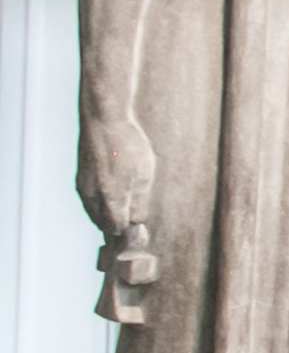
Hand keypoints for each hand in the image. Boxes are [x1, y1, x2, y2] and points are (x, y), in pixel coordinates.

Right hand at [77, 113, 153, 234]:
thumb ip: (139, 202)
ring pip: (94, 212)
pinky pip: (90, 200)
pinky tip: (112, 198)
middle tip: (131, 222)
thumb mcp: (144, 175)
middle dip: (116, 226)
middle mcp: (93, 195)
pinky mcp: (80, 178)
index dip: (128, 231)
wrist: (104, 120)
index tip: (138, 228)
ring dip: (107, 216)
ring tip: (123, 211)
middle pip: (103, 223)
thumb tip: (135, 222)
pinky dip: (100, 205)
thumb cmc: (129, 146)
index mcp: (111, 197)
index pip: (116, 227)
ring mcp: (84, 186)